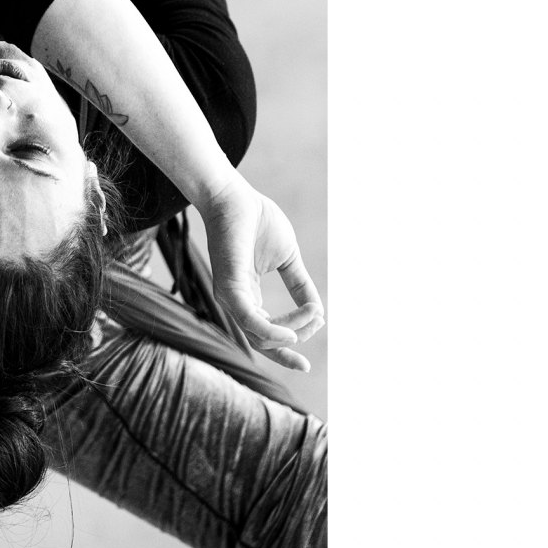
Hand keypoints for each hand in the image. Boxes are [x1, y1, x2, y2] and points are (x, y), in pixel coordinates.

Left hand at [197, 176, 324, 370]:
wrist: (235, 196)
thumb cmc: (257, 221)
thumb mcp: (288, 258)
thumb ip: (300, 285)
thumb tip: (318, 311)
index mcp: (249, 296)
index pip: (266, 333)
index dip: (290, 344)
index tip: (312, 343)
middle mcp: (236, 300)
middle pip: (262, 341)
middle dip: (288, 351)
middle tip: (312, 344)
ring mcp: (229, 295)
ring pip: (260, 334)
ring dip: (293, 330)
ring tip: (312, 315)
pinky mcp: (229, 286)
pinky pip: (250, 320)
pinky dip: (272, 332)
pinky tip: (293, 334)